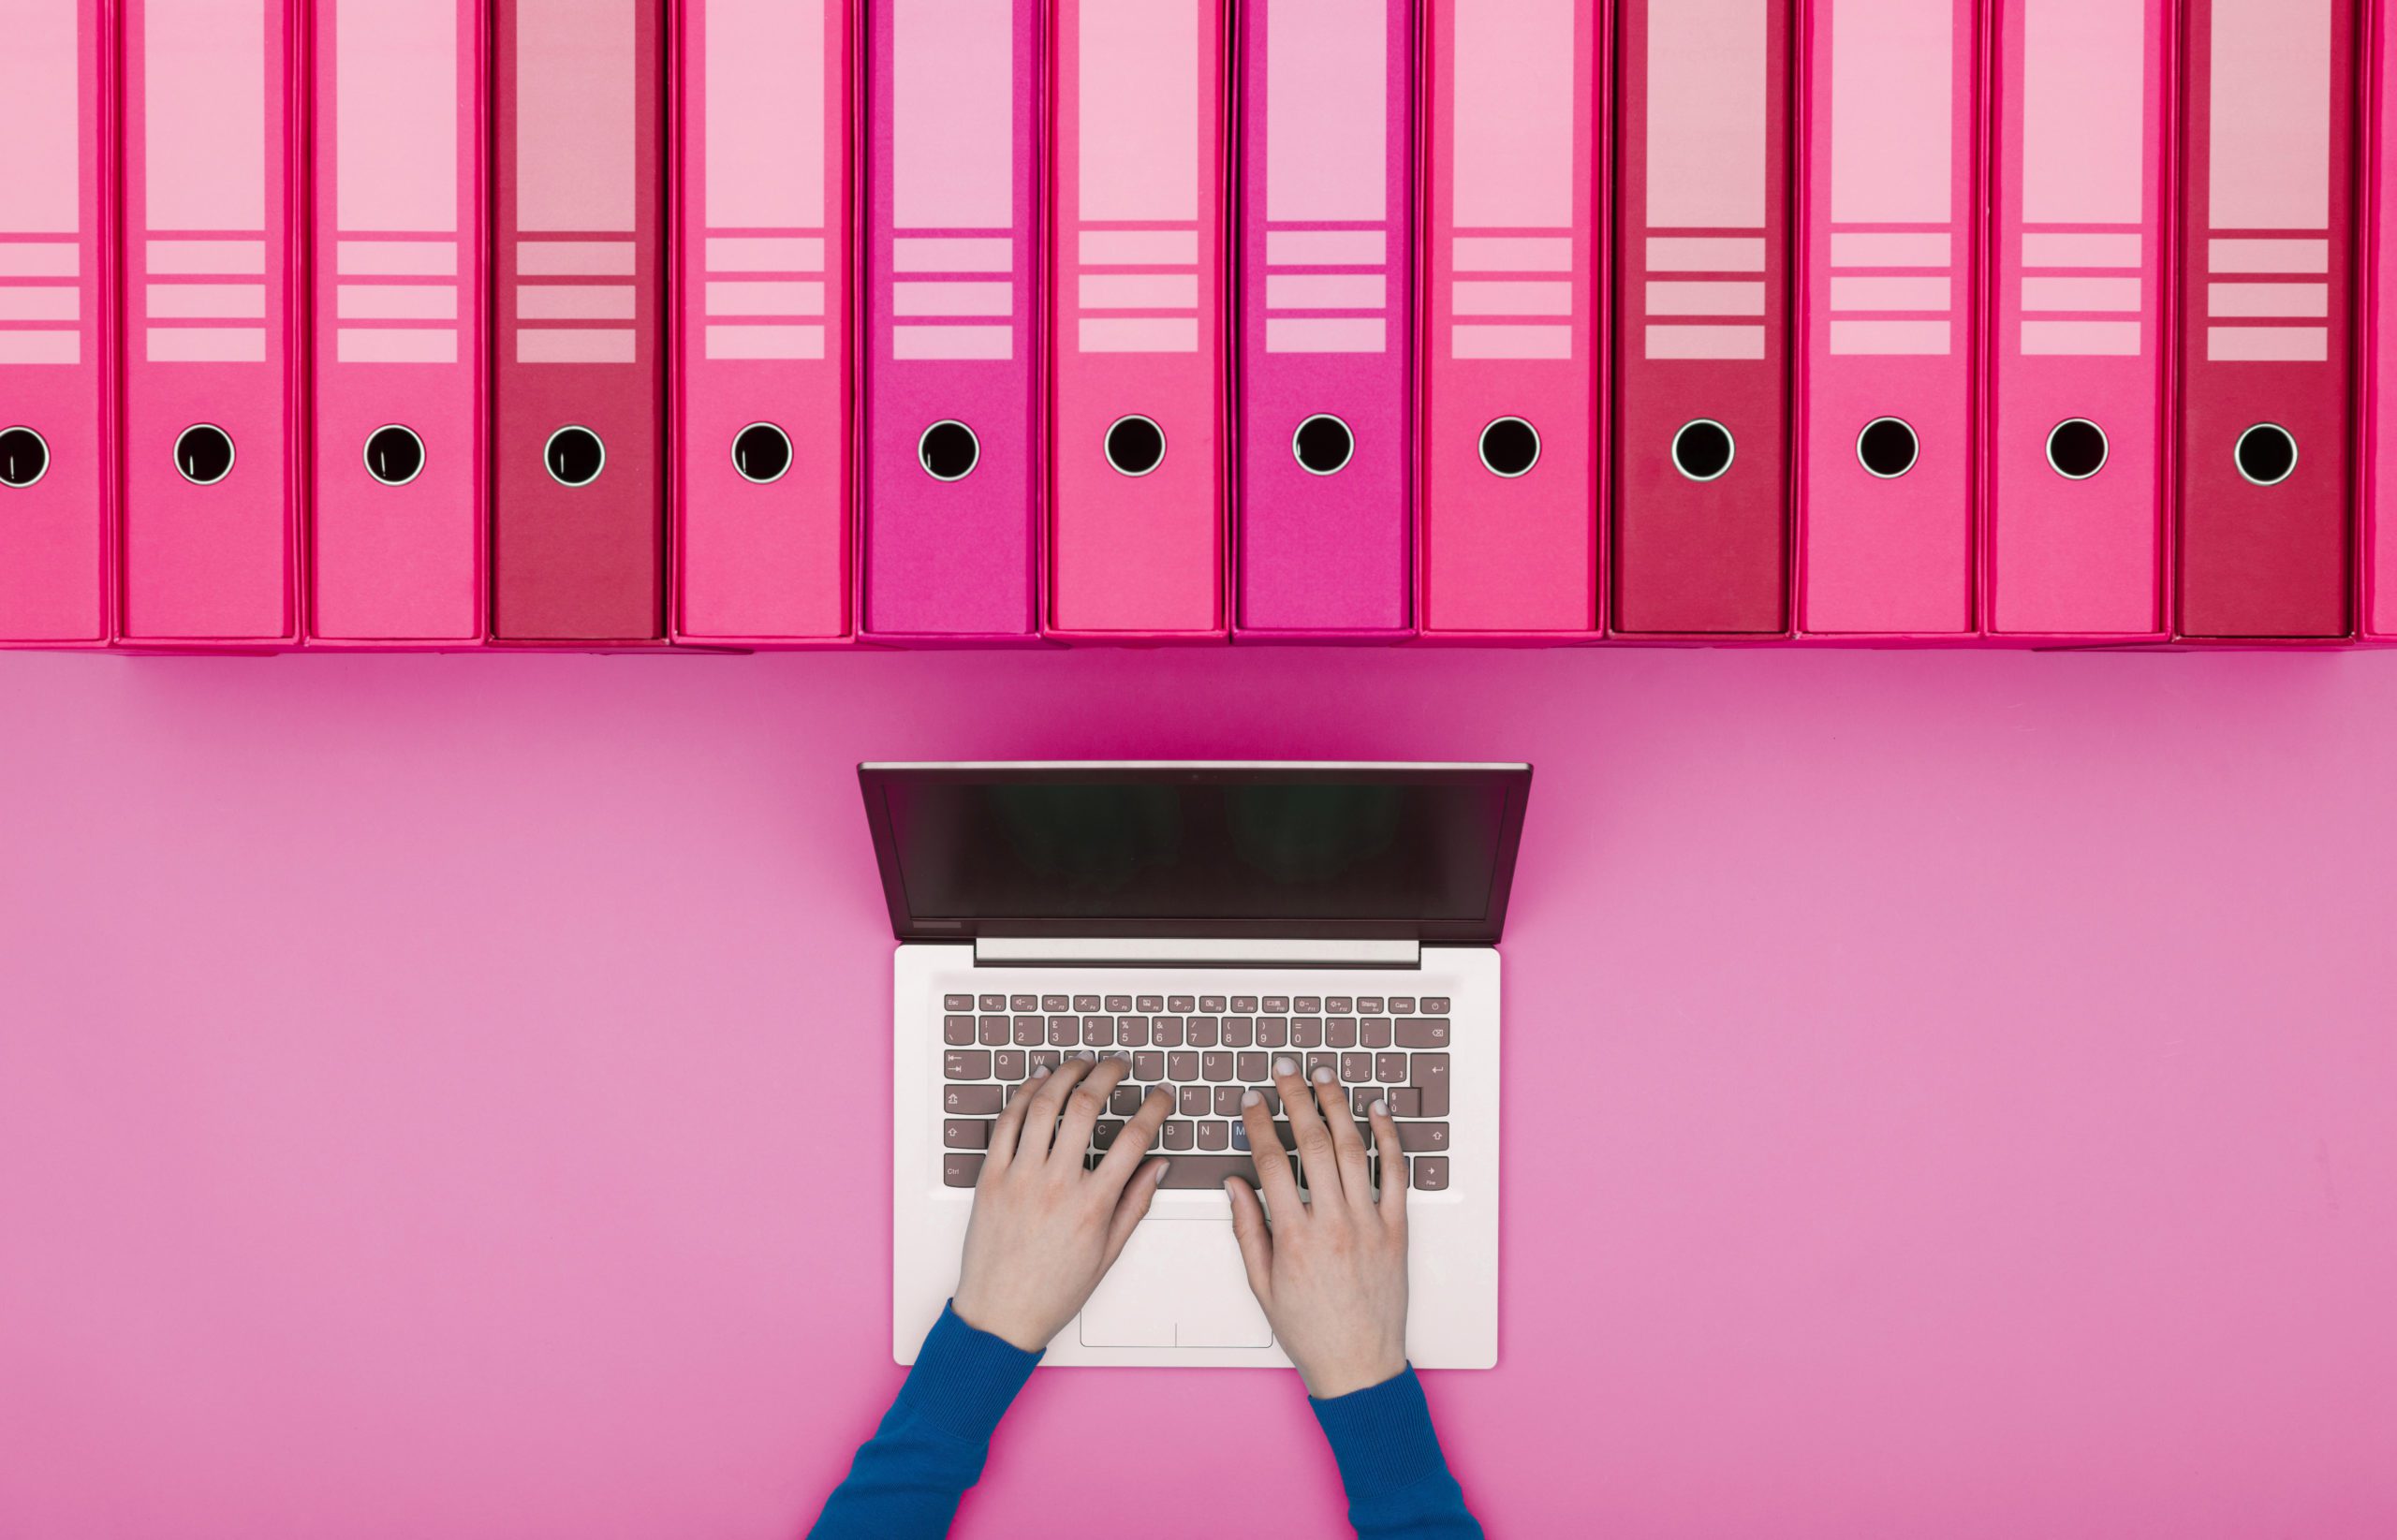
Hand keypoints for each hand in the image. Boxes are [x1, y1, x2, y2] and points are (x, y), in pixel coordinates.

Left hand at [951, 1052, 1173, 1351]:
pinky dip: (1023, 1094)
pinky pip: (1007, 1123)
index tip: (1161, 1095)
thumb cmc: (1053, 1290)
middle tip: (1118, 1065)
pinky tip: (1038, 1082)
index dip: (1153, 1108)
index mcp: (1092, 1205)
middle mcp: (1056, 1185)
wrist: (1000, 1315)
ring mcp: (1019, 1177)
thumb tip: (1157, 1166)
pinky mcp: (990, 1177)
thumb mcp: (1108, 1253)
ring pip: (1044, 1105)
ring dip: (1066, 1074)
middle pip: (1086, 1107)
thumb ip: (1135, 1204)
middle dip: (1107, 1074)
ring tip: (1081, 1064)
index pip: (1133, 1139)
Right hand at [1225, 1056, 1409, 1398]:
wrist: (1359, 1365)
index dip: (1258, 1124)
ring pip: (1355, 1149)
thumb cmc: (1310, 1331)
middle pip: (1314, 1144)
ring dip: (1338, 1106)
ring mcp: (1369, 1224)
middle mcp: (1334, 1224)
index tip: (1252, 1100)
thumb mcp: (1262, 1284)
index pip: (1272, 1162)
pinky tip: (1376, 1112)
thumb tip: (1236, 1184)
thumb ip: (1248, 1229)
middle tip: (1286, 1069)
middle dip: (1296, 1098)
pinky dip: (1388, 1138)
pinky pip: (1395, 1174)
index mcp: (1295, 1237)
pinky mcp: (1397, 1230)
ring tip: (1324, 1077)